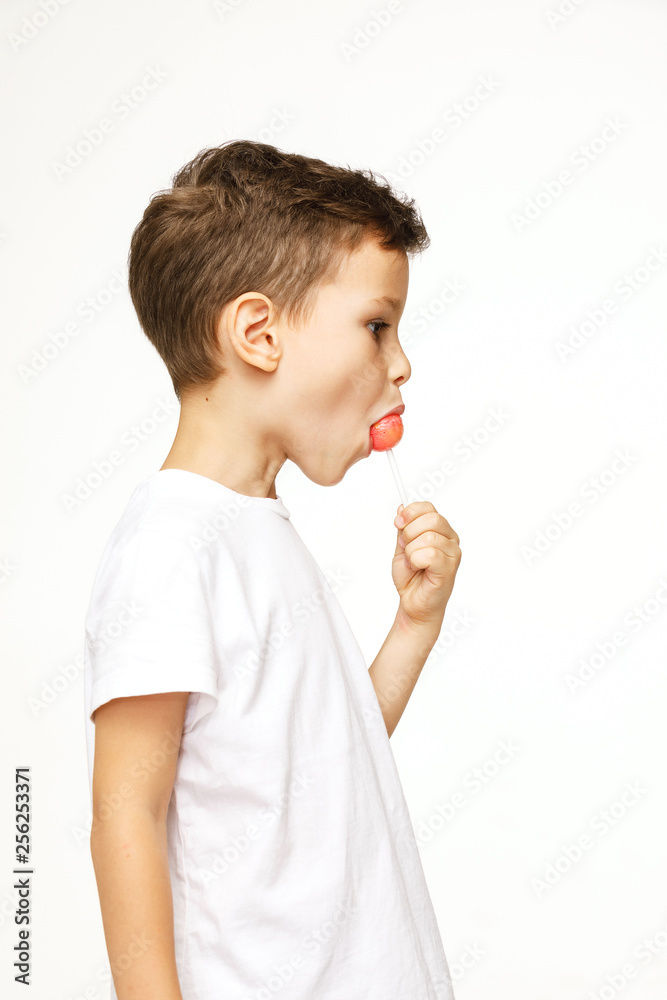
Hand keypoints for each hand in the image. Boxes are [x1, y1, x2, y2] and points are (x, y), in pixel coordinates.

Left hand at [391, 501, 460, 634]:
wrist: (412, 603)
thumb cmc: (411, 578)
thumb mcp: (402, 547)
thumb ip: (404, 528)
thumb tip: (402, 507)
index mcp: (440, 530)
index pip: (429, 508)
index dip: (410, 513)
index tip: (398, 522)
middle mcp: (450, 540)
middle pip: (432, 518)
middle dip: (409, 533)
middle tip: (405, 548)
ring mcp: (452, 554)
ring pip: (428, 537)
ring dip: (411, 551)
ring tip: (413, 563)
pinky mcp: (449, 568)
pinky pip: (430, 554)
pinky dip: (416, 561)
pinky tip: (418, 569)